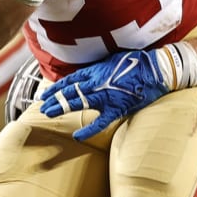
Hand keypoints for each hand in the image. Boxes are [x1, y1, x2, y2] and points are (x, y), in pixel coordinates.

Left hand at [41, 42, 196, 139]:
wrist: (155, 70)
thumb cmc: (135, 63)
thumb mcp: (111, 60)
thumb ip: (97, 69)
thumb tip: (88, 75)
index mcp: (95, 72)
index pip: (69, 81)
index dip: (56, 88)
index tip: (45, 94)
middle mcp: (95, 84)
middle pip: (69, 92)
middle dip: (54, 100)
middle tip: (42, 107)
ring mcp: (104, 97)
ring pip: (78, 103)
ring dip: (62, 108)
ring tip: (49, 114)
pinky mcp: (116, 109)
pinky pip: (99, 122)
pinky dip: (88, 130)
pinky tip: (76, 136)